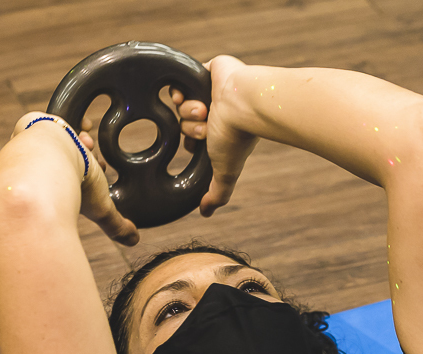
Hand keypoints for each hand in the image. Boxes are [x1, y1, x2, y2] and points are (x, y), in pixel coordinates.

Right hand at [11, 112, 139, 245]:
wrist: (43, 162)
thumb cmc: (69, 189)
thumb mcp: (101, 208)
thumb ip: (116, 225)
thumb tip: (134, 241)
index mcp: (58, 184)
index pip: (78, 174)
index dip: (92, 169)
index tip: (101, 166)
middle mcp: (44, 166)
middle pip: (70, 155)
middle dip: (85, 152)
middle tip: (92, 150)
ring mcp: (35, 146)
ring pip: (61, 138)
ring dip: (79, 138)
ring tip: (88, 140)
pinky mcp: (31, 126)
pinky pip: (49, 121)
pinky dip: (70, 121)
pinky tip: (86, 123)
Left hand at [170, 55, 259, 216]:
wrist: (243, 104)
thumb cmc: (236, 138)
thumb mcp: (224, 172)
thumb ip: (217, 193)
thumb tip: (206, 213)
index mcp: (220, 132)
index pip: (192, 138)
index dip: (190, 141)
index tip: (200, 141)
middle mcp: (215, 113)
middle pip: (185, 122)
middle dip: (191, 125)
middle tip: (205, 124)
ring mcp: (210, 92)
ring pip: (183, 104)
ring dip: (188, 110)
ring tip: (203, 109)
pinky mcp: (206, 72)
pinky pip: (180, 80)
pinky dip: (179, 90)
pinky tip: (185, 95)